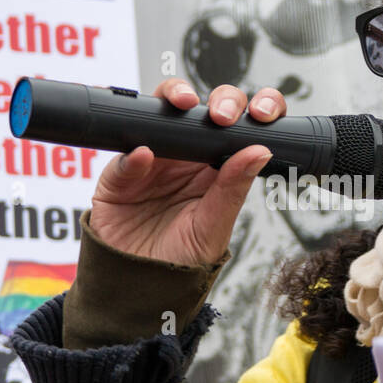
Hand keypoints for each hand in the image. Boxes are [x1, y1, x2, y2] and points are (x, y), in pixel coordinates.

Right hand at [88, 79, 285, 266]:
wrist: (136, 287)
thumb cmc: (179, 260)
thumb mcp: (213, 227)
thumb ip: (232, 189)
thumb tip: (260, 150)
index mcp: (219, 168)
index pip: (244, 128)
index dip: (255, 110)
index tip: (263, 113)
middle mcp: (188, 156)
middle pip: (207, 109)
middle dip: (221, 99)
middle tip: (223, 114)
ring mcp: (153, 159)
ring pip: (164, 110)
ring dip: (175, 96)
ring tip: (184, 104)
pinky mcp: (119, 173)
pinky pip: (124, 155)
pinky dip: (133, 153)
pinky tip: (144, 156)